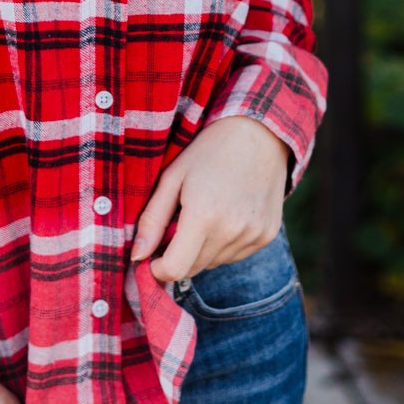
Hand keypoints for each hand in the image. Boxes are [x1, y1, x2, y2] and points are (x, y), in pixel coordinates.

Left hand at [133, 117, 289, 286]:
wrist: (259, 134)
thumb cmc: (209, 151)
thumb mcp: (172, 177)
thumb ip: (152, 219)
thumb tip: (137, 256)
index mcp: (204, 215)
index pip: (175, 269)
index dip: (157, 269)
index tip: (151, 257)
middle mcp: (232, 231)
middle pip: (193, 269)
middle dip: (178, 256)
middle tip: (177, 226)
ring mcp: (253, 235)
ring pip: (213, 264)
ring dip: (201, 251)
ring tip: (205, 214)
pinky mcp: (266, 236)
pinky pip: (234, 256)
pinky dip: (223, 245)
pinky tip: (225, 216)